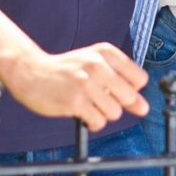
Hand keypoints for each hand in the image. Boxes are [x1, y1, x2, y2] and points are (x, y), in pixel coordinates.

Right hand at [2, 42, 150, 132]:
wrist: (31, 72)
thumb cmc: (67, 71)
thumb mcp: (95, 66)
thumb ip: (122, 84)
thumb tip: (144, 108)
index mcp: (106, 52)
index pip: (140, 79)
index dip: (130, 90)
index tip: (113, 89)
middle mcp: (97, 65)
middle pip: (130, 97)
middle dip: (117, 104)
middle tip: (99, 98)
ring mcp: (86, 83)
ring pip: (114, 112)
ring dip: (102, 114)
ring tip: (87, 104)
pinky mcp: (75, 101)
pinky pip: (98, 122)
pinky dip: (92, 123)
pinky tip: (81, 113)